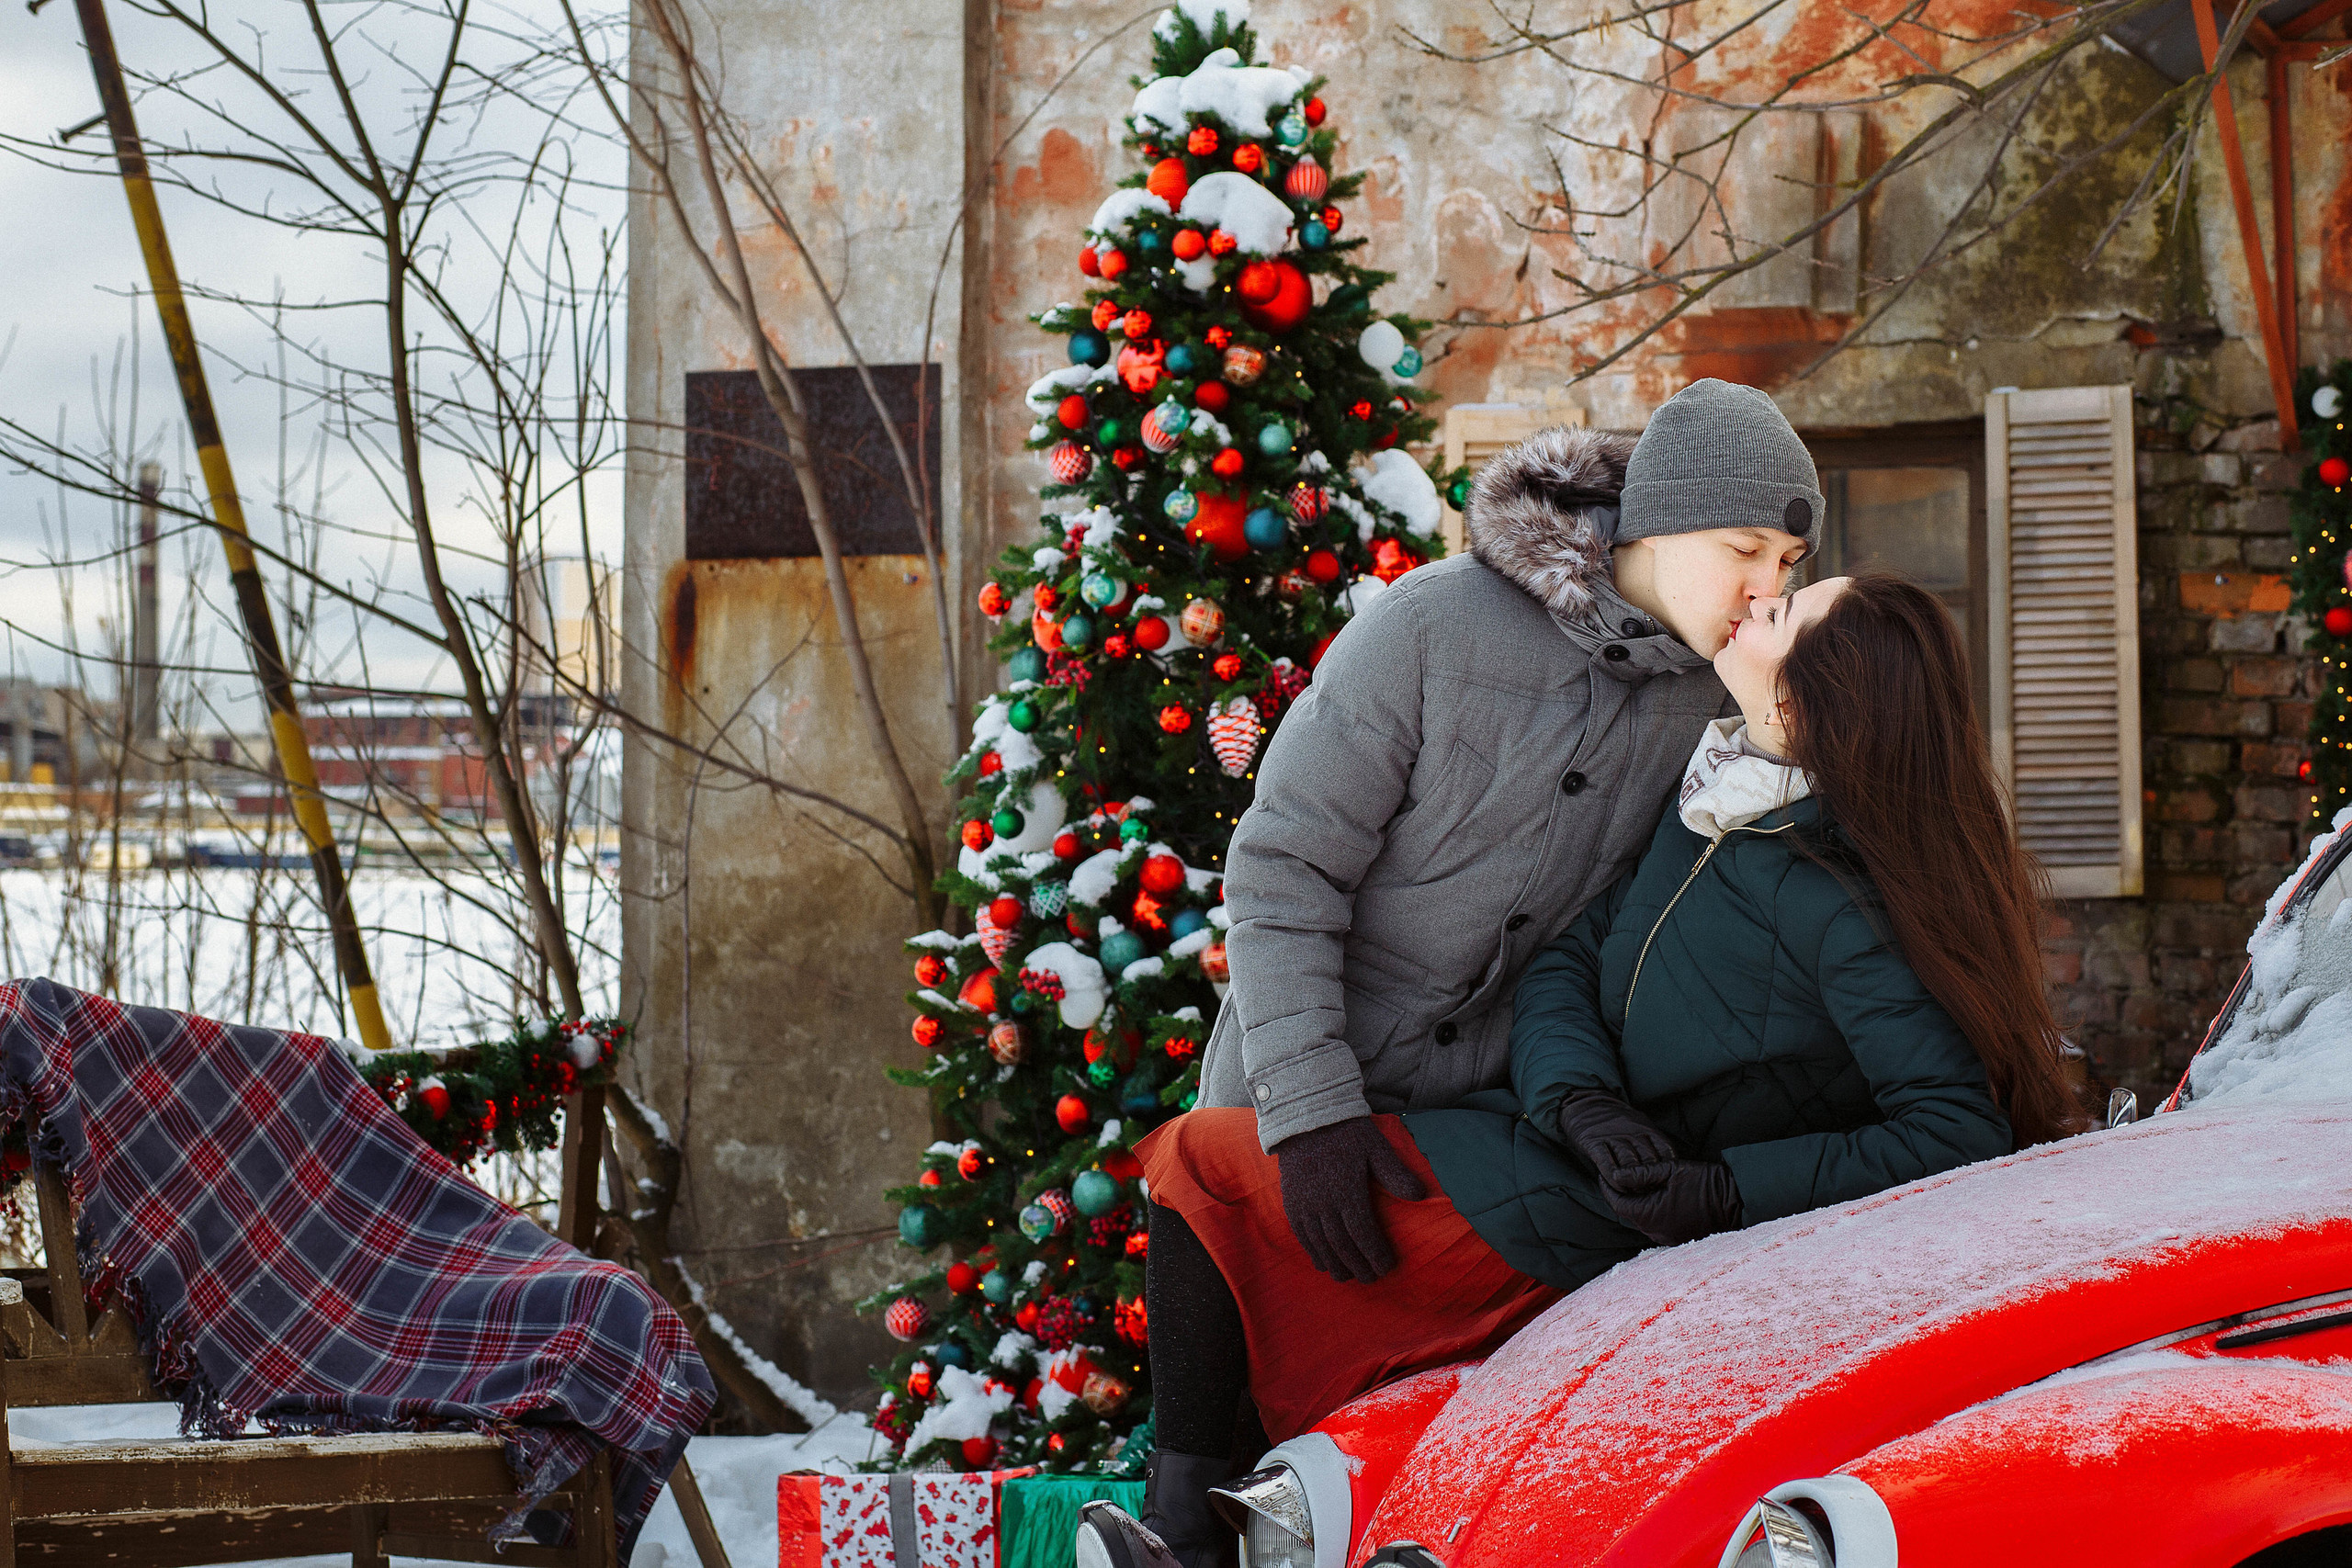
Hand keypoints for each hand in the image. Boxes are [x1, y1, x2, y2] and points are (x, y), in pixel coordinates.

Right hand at [1272, 1117, 1427, 1282]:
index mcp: (1347, 1191)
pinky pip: (1302, 1236)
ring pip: (1321, 1244)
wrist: (1306, 1117)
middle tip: (1371, 1279)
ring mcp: (1304, 1204)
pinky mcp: (1291, 1203)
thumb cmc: (1347, 1133)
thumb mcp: (1376, 1148)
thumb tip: (1421, 1196)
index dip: (1376, 1254)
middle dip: (1358, 1265)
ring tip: (1349, 1278)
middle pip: (1342, 1245)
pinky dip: (1313, 1253)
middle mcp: (1323, 1203)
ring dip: (1336, 1264)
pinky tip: (1323, 1264)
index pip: (1363, 1233)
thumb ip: (1396, 1174)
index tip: (1387, 1267)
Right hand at [1555, 1089, 1678, 1186]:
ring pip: (1630, 1164)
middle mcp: (1632, 1133)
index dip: (1668, 1170)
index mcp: (1647, 1129)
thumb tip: (1670, 1166)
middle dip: (1652, 1180)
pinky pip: (1606, 1163)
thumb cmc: (1615, 1121)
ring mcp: (1613, 1137)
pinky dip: (1613, 1178)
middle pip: (1649, 1161)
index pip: (1666, 1152)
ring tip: (1635, 1194)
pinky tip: (1616, 1187)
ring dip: (1634, 1182)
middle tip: (1652, 1194)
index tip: (1666, 1182)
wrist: (1586, 1103)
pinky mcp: (1594, 1142)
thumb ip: (1653, 1142)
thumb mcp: (1640, 1124)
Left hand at [1602, 1159, 1742, 1245]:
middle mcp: (1655, 1232)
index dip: (1607, 1186)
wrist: (1737, 1201)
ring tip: (1638, 1182)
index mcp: (1649, 1215)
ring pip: (1642, 1218)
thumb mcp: (1671, 1170)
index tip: (1604, 1172)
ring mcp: (1667, 1238)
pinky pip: (1656, 1224)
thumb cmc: (1705, 1183)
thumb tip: (1614, 1174)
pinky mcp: (1678, 1238)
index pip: (1616, 1203)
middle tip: (1619, 1174)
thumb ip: (1640, 1173)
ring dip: (1637, 1202)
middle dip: (1622, 1193)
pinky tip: (1657, 1195)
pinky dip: (1651, 1210)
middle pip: (1628, 1211)